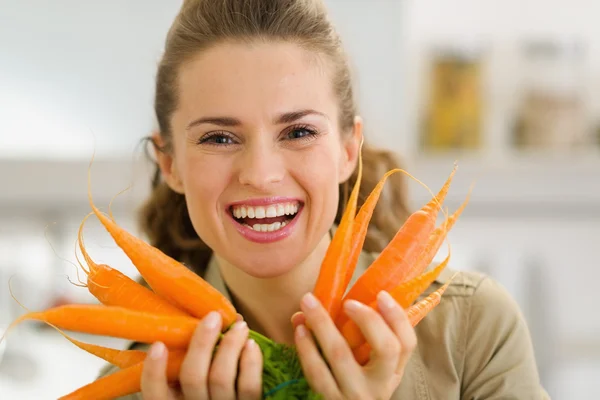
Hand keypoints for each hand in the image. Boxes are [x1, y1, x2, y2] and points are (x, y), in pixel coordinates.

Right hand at [140, 312, 262, 399]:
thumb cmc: (213, 388)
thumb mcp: (193, 383)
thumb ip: (192, 359)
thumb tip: (212, 319)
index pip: (154, 394)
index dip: (153, 372)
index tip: (159, 345)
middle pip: (192, 377)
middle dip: (202, 343)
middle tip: (213, 317)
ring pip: (220, 378)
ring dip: (230, 345)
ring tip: (240, 326)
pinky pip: (248, 387)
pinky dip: (250, 362)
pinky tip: (251, 345)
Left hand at [291, 291, 416, 399]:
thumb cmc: (351, 383)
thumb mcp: (366, 368)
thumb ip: (360, 337)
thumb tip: (334, 298)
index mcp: (393, 372)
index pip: (407, 343)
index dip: (397, 317)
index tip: (381, 295)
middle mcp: (380, 386)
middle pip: (386, 348)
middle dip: (368, 319)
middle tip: (347, 301)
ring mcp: (355, 395)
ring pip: (341, 355)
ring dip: (322, 324)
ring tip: (308, 304)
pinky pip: (316, 371)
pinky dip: (306, 347)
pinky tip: (300, 330)